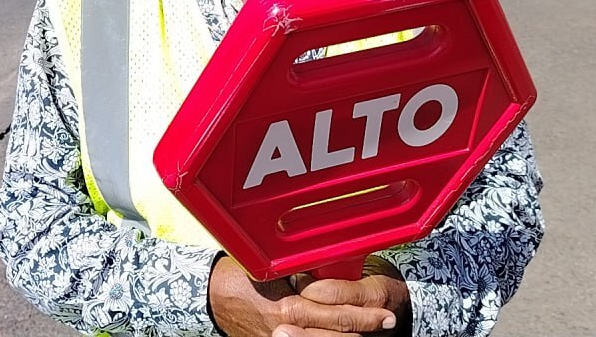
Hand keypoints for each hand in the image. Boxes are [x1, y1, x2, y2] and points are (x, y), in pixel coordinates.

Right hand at [208, 256, 401, 336]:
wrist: (208, 297)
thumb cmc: (235, 277)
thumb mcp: (268, 269)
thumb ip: (296, 272)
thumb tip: (322, 266)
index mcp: (287, 309)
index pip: (334, 315)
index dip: (362, 315)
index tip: (384, 312)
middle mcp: (285, 330)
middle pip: (334, 335)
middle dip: (363, 329)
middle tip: (388, 322)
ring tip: (369, 331)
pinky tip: (338, 336)